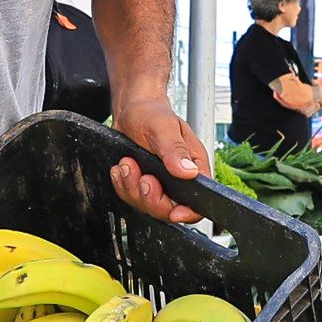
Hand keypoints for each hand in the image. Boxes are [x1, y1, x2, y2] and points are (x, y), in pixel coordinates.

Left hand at [109, 93, 207, 224]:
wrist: (132, 109)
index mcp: (194, 167)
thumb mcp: (164, 128)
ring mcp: (159, 184)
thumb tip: (189, 172)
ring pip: (146, 206)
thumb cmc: (152, 113)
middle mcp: (178, 179)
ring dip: (132, 188)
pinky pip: (130, 197)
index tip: (174, 212)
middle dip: (151, 197)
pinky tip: (122, 168)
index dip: (188, 213)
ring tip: (128, 163)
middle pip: (168, 210)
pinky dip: (122, 185)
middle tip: (144, 176)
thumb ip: (175, 150)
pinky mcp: (141, 184)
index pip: (198, 203)